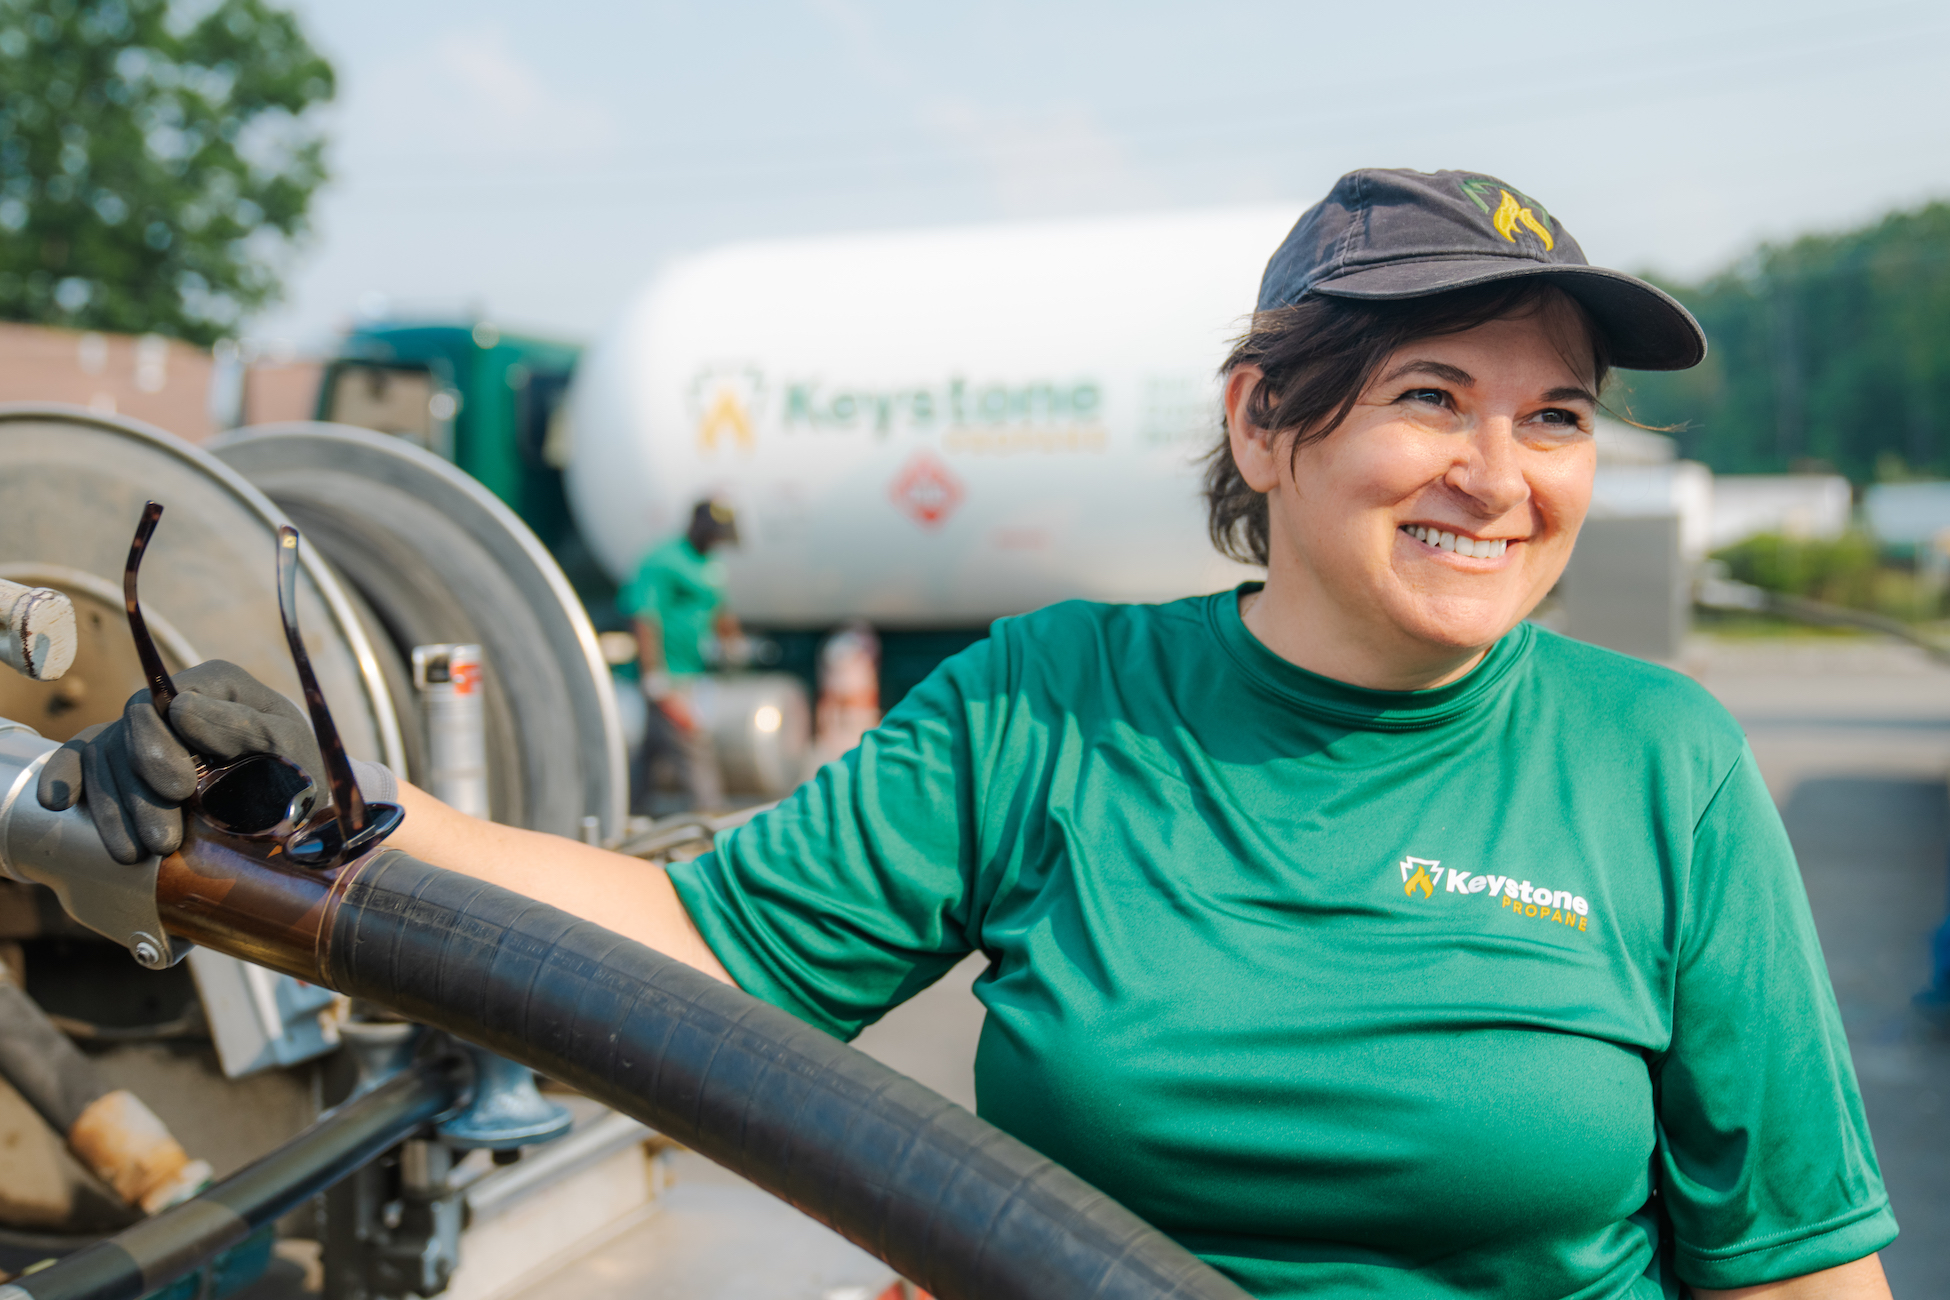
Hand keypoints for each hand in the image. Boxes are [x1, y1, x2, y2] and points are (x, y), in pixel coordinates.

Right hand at [37, 660, 323, 863]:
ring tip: (134, 855)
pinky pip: (80, 762)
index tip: (182, 789)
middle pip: (131, 733)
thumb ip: (246, 726)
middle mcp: (173, 703)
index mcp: (217, 686)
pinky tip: (58, 803)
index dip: (161, 744)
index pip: (165, 700)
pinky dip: (64, 779)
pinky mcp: (122, 764)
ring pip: (105, 760)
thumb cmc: (297, 773)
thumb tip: (181, 709)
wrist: (294, 811)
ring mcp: (142, 733)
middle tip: (163, 840)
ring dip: (113, 810)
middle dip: (141, 792)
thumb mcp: (290, 748)